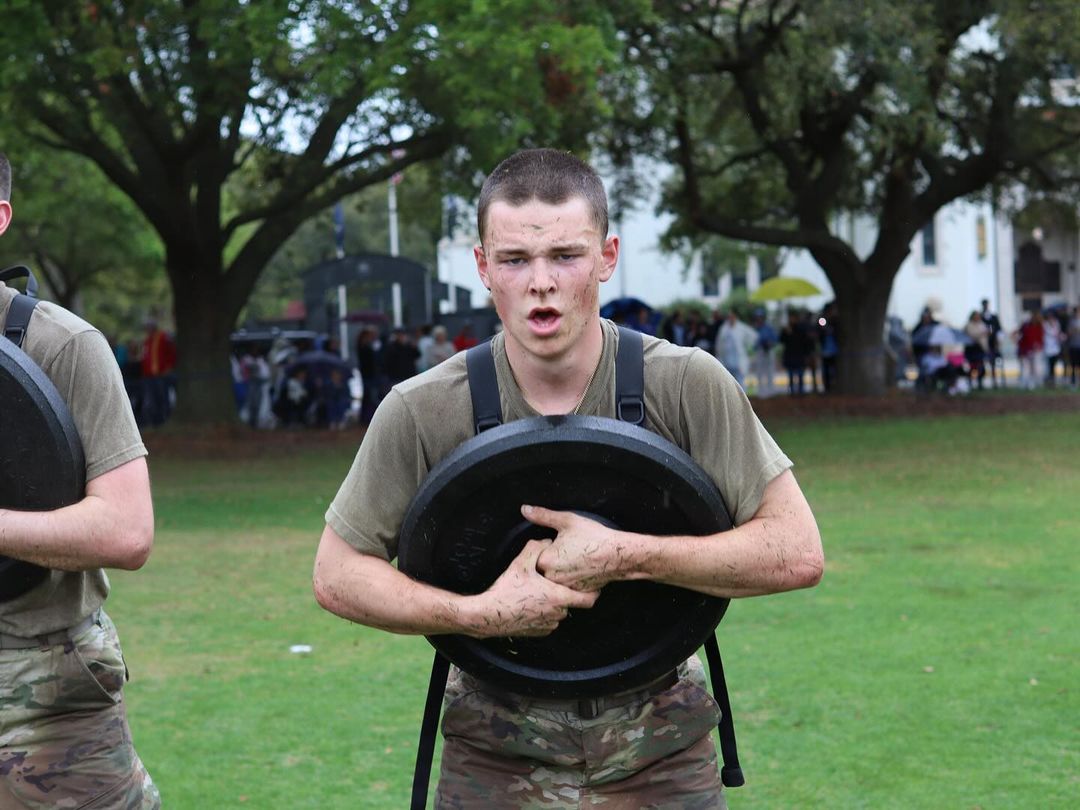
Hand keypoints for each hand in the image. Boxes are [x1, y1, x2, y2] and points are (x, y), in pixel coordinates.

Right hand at [468, 539, 597, 638]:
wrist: (488, 615)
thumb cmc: (507, 590)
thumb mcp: (521, 563)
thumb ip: (536, 548)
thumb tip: (546, 540)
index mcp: (558, 597)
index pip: (589, 599)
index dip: (593, 591)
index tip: (592, 584)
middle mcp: (557, 614)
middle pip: (571, 603)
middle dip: (565, 593)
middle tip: (555, 582)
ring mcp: (548, 625)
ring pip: (559, 612)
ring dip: (554, 603)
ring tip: (540, 592)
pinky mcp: (538, 632)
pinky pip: (548, 621)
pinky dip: (544, 613)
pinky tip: (532, 603)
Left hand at [526, 505, 628, 590]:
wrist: (617, 555)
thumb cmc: (594, 537)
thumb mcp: (566, 521)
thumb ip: (543, 516)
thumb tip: (526, 510)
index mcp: (545, 560)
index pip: (536, 553)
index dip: (547, 545)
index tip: (560, 542)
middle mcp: (552, 578)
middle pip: (544, 567)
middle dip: (553, 559)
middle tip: (570, 550)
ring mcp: (565, 587)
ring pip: (557, 578)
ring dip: (562, 570)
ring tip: (578, 559)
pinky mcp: (577, 593)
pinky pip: (569, 586)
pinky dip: (574, 578)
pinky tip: (584, 568)